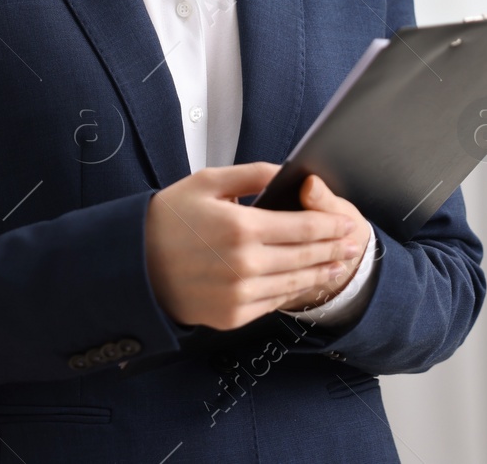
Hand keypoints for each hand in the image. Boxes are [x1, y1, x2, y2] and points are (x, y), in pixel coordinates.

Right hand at [144, 162, 359, 330]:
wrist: (134, 266)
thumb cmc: (168, 219)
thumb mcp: (208, 181)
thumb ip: (252, 174)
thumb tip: (286, 171)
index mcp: (241, 228)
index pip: (303, 228)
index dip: (330, 226)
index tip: (346, 222)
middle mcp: (245, 265)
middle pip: (305, 256)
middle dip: (333, 249)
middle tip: (352, 243)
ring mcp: (240, 294)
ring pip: (294, 283)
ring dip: (321, 273)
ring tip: (339, 265)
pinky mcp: (232, 315)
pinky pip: (274, 302)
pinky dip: (294, 292)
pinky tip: (306, 282)